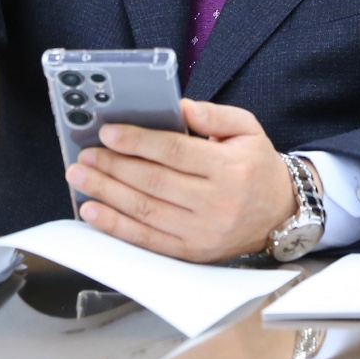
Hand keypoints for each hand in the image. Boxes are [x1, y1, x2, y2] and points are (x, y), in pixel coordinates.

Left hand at [65, 99, 297, 262]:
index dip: (138, 142)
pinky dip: (115, 226)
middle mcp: (215, 203)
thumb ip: (213, 115)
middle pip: (153, 183)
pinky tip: (93, 211)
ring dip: (106, 194)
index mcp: (229, 168)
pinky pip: (147, 240)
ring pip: (145, 212)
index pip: (174, 152)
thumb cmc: (257, 165)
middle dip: (113, 167)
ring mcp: (202, 232)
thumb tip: (179, 106)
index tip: (108, 133)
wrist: (280, 213)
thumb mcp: (247, 129)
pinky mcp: (192, 252)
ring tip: (79, 177)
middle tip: (85, 154)